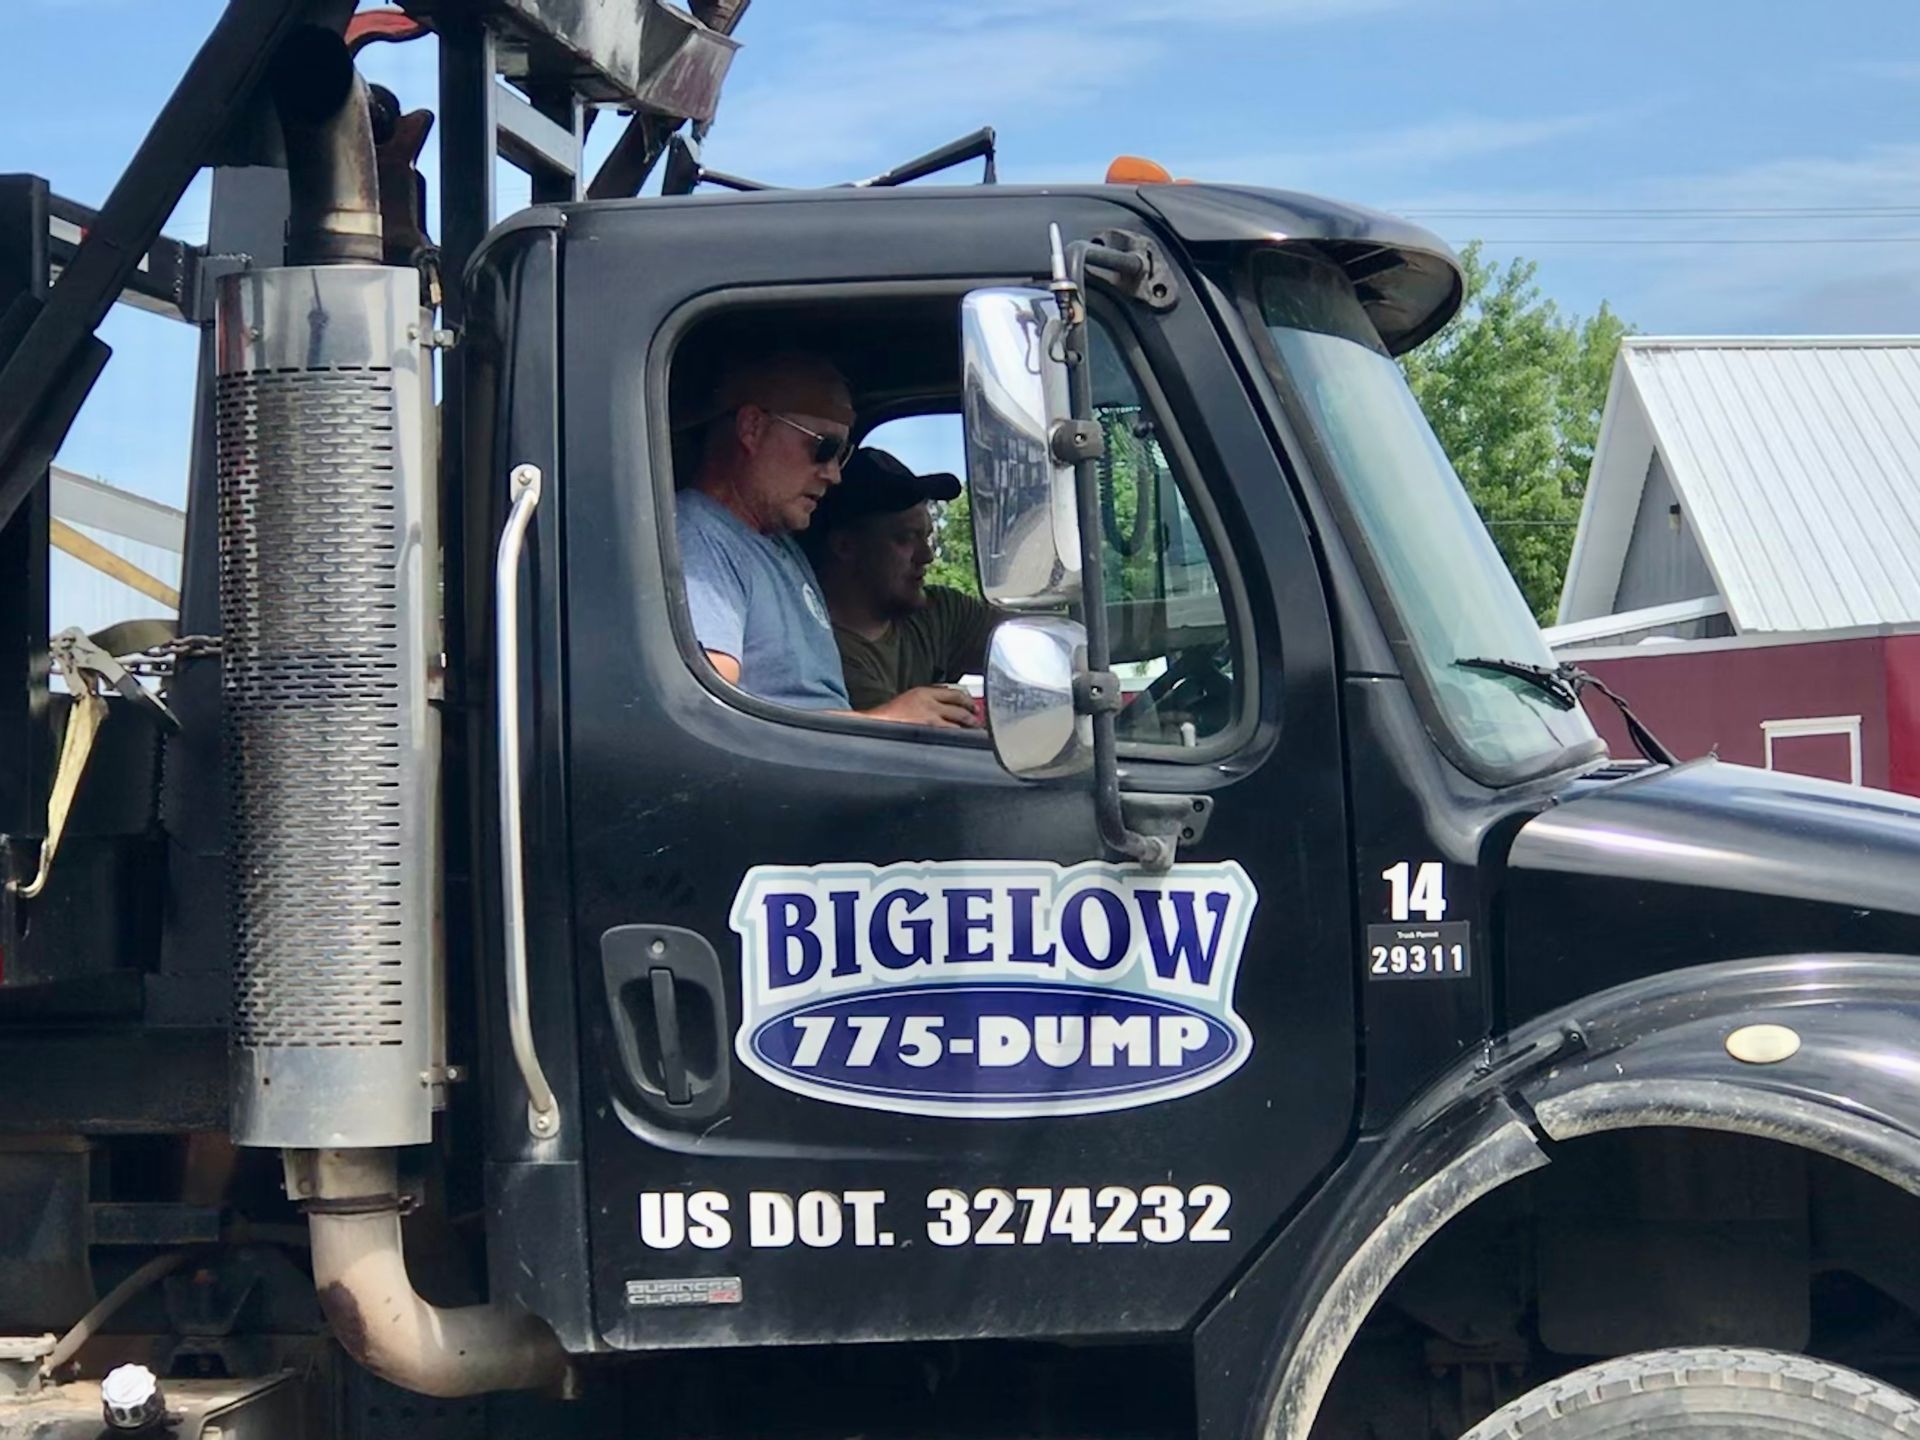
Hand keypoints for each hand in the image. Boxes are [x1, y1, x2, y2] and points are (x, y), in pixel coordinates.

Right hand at [863, 685, 981, 728]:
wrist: (877, 724)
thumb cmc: (889, 715)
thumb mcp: (909, 698)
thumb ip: (926, 698)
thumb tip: (943, 699)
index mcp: (924, 692)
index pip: (953, 692)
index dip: (966, 699)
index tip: (972, 704)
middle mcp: (930, 702)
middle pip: (960, 705)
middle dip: (972, 713)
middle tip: (977, 718)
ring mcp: (931, 717)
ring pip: (958, 719)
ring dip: (969, 725)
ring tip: (974, 730)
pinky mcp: (929, 730)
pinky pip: (951, 732)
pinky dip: (960, 735)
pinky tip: (964, 739)